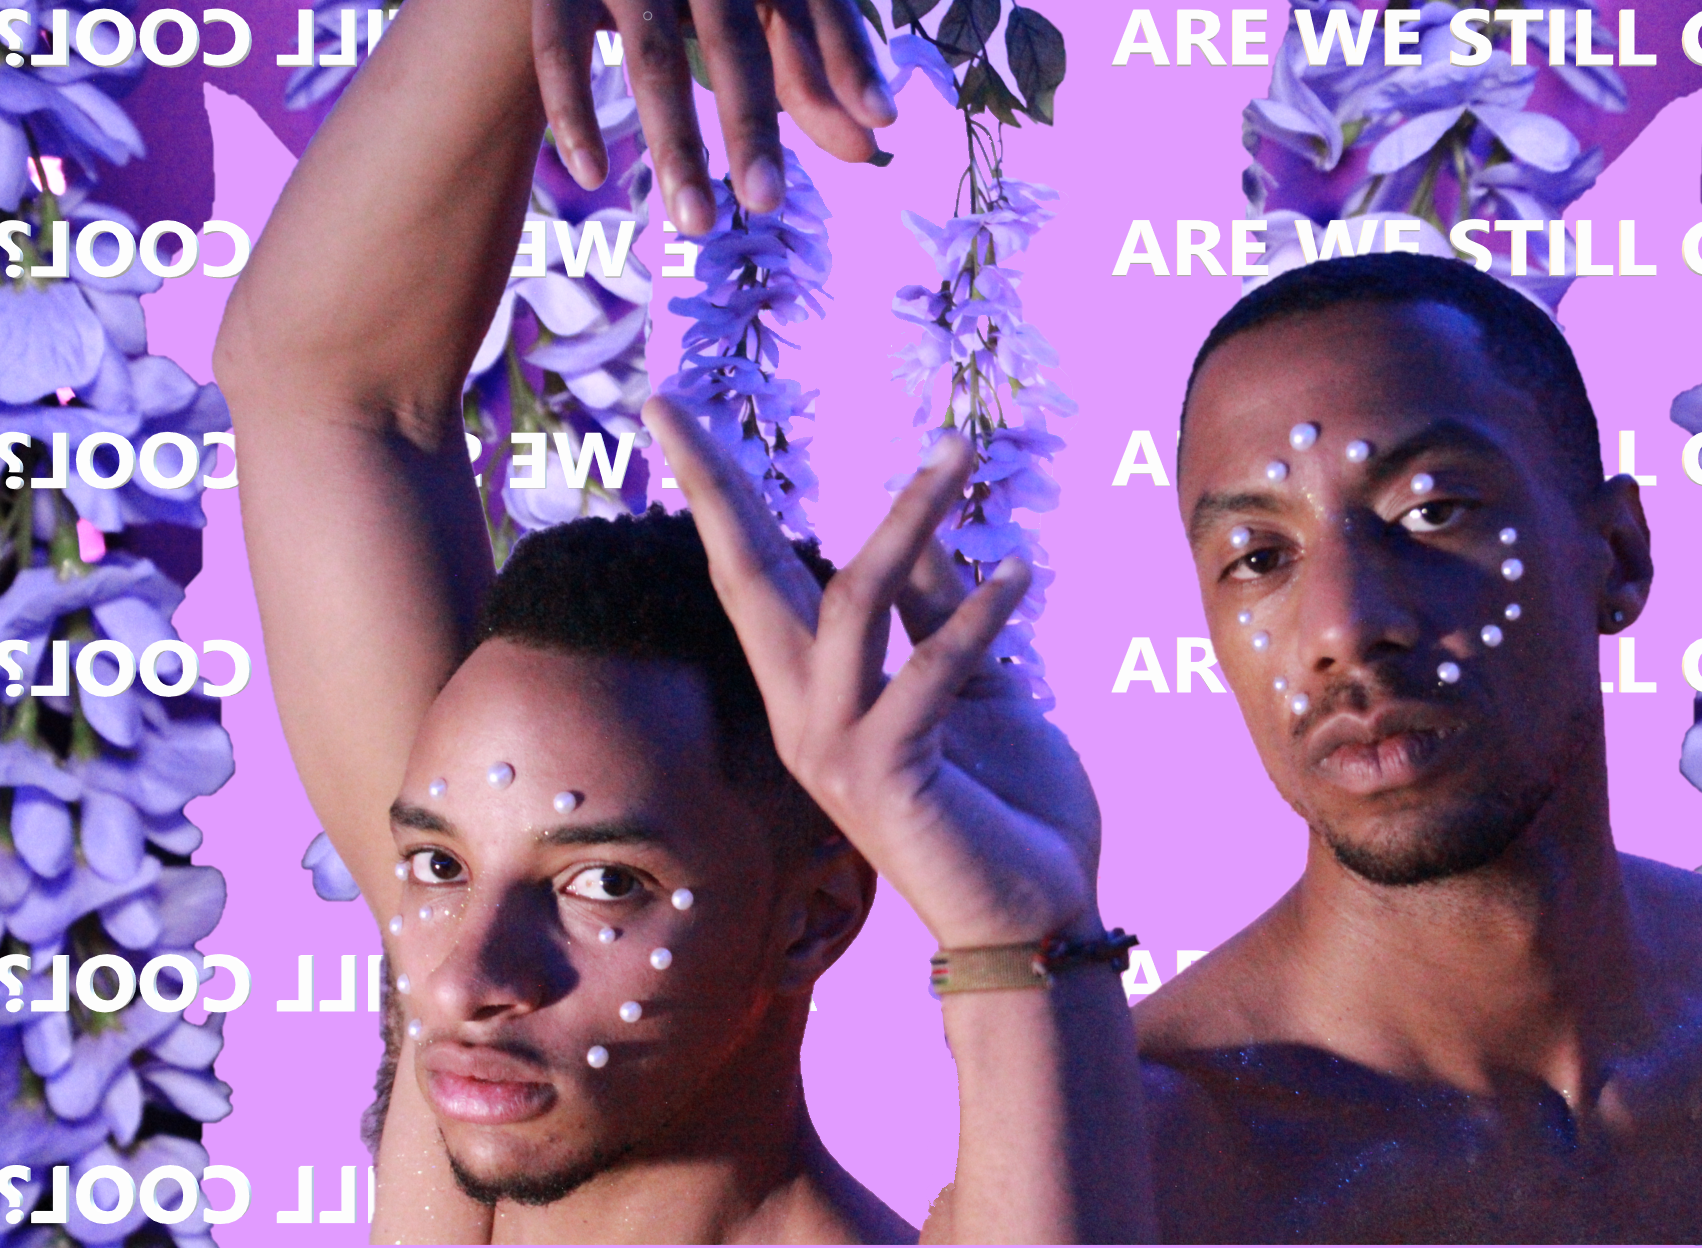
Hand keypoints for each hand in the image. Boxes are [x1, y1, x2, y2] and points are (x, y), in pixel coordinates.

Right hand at [530, 0, 897, 231]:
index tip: (883, 121)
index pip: (811, 6)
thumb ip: (809, 75)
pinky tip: (593, 176)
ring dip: (675, 145)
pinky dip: (575, 112)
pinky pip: (558, 49)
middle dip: (752, 124)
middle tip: (768, 201)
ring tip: (698, 223)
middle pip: (732, 39)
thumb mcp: (754, 17)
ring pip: (652, 58)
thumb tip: (870, 146)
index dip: (848, 59)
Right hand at [644, 397, 1102, 948]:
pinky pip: (926, 672)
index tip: (675, 415)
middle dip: (711, 488)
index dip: (719, 496)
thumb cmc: (1004, 805)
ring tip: (959, 452)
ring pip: (848, 604)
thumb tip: (927, 538)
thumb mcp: (975, 689)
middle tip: (666, 399)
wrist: (1035, 915)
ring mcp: (834, 749)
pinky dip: (974, 617)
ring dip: (906, 520)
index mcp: (816, 693)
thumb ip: (938, 619)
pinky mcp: (884, 777)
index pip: (756, 577)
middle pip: (744, 579)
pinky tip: (1018, 573)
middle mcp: (804, 716)